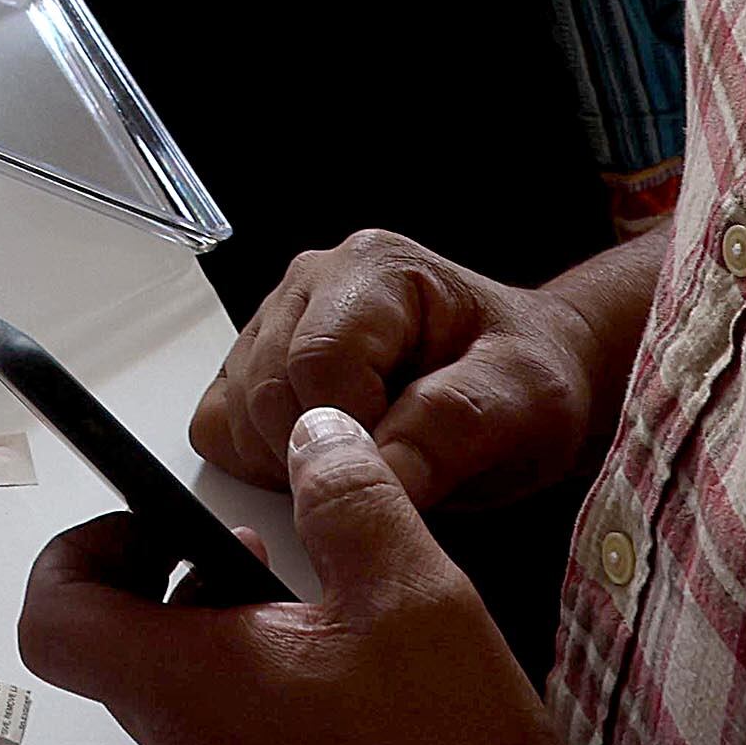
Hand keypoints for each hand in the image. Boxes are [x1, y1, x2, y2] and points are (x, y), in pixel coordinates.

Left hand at [18, 408, 568, 744]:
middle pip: (116, 648)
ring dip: (221, 626)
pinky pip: (227, 730)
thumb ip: (349, 502)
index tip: (144, 518)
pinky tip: (339, 661)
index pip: (55, 621)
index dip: (77, 552)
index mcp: (193, 687)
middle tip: (240, 546)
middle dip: (168, 574)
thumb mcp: (411, 598)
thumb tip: (316, 435)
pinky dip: (259, 677)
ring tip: (302, 598)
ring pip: (178, 689)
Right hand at [195, 228, 660, 513]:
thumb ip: (455, 425)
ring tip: (373, 462)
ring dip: (292, 465)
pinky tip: (327, 464)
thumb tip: (380, 473)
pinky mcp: (252, 366)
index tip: (403, 474)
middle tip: (396, 476)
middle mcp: (312, 282)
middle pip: (267, 389)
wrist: (518, 385)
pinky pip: (219, 427)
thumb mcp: (526, 400)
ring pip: (235, 412)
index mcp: (376, 268)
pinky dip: (261, 465)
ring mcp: (275, 322)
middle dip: (323, 458)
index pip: (318, 360)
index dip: (352, 435)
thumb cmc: (524, 381)